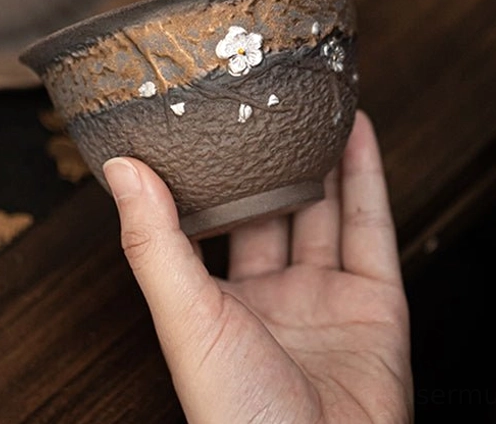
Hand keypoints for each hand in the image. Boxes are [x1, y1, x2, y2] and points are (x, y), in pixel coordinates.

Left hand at [103, 112, 412, 423]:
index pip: (211, 223)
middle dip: (269, 161)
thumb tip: (119, 170)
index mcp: (219, 304)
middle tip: (261, 103)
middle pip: (272, 211)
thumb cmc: (241, 419)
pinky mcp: (376, 305)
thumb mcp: (186, 318)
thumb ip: (155, 242)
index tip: (200, 125)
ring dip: (320, 156)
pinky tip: (356, 131)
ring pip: (324, 211)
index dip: (209, 175)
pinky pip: (372, 228)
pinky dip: (366, 176)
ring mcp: (326, 300)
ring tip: (309, 104)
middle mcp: (273, 298)